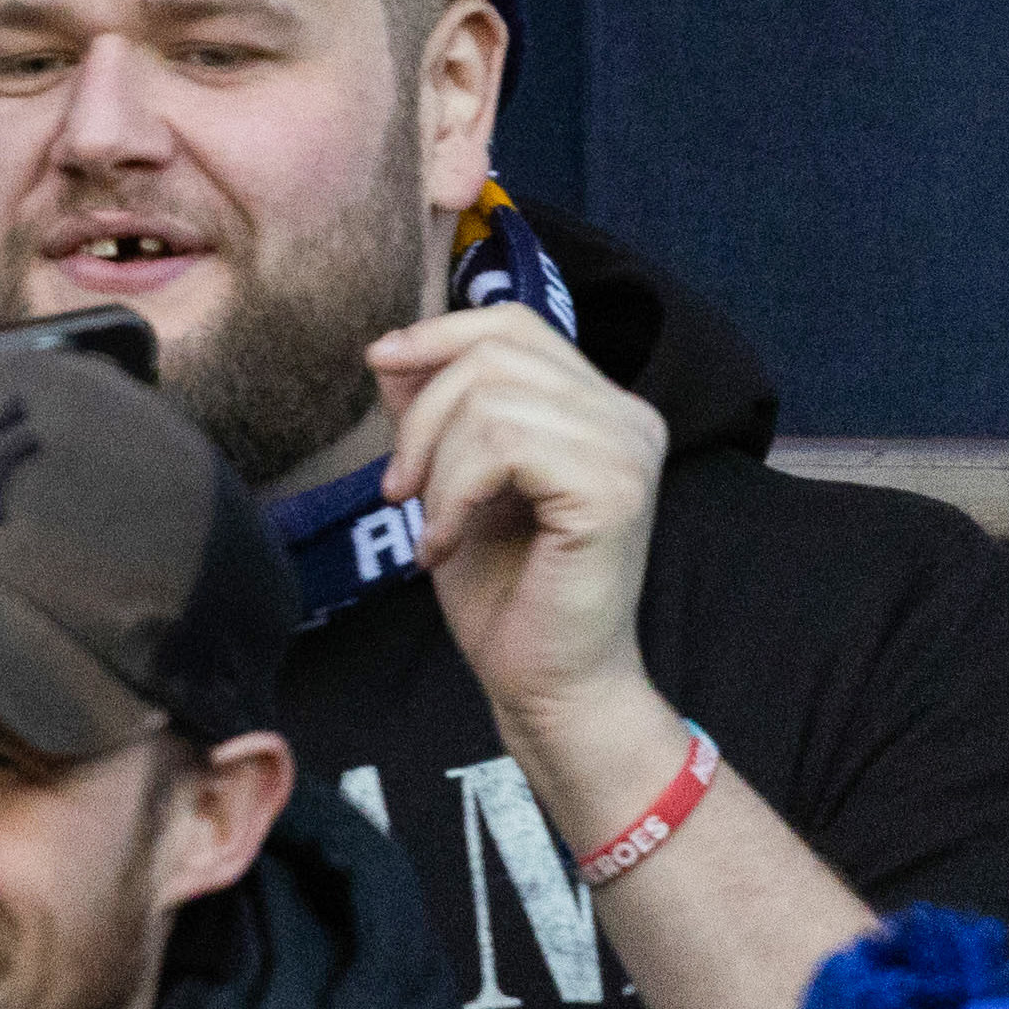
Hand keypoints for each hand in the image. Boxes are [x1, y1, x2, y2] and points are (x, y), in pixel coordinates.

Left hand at [366, 303, 677, 774]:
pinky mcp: (615, 488)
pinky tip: (447, 543)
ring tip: (431, 526)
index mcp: (600, 406)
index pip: (512, 324)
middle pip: (494, 352)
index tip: (379, 364)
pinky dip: (454, 493)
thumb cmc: (502, 588)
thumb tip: (390, 349)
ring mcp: (628, 449)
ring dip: (435, 464)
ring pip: (491, 398)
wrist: (546, 684)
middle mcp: (629, 416)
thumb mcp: (450, 477)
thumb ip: (434, 409)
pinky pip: (503, 444)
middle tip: (399, 490)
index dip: (438, 334)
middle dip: (423, 415)